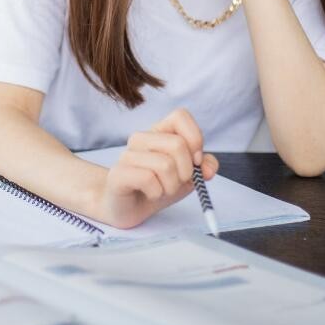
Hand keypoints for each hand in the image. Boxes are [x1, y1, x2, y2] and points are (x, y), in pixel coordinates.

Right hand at [96, 108, 218, 228]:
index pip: (180, 116)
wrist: (131, 208)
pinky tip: (150, 194)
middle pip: (177, 144)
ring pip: (165, 165)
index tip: (196, 160)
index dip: (194, 138)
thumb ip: (204, 166)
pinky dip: (157, 193)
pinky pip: (148, 179)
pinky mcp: (118, 174)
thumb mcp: (189, 175)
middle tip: (178, 182)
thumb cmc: (160, 186)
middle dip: (186, 171)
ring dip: (171, 186)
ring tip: (163, 190)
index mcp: (158, 132)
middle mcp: (141, 138)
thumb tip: (207, 168)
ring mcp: (127, 155)